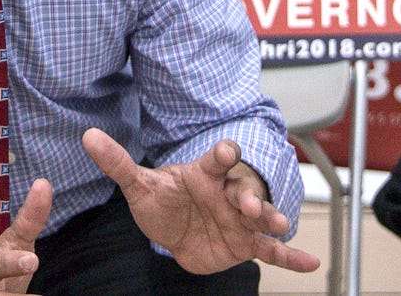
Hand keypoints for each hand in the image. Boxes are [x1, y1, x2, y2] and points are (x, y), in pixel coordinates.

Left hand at [80, 130, 317, 275]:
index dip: (223, 155)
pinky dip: (292, 257)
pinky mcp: (246, 244)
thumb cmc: (161, 203)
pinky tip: (312, 263)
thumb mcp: (139, 185)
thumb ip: (117, 163)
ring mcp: (240, 219)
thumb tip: (87, 136)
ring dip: (272, 218)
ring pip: (262, 217)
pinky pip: (271, 250)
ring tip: (281, 225)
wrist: (173, 233)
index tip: (229, 152)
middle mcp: (228, 193)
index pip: (216, 160)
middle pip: (245, 189)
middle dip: (251, 196)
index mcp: (205, 174)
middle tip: (252, 206)